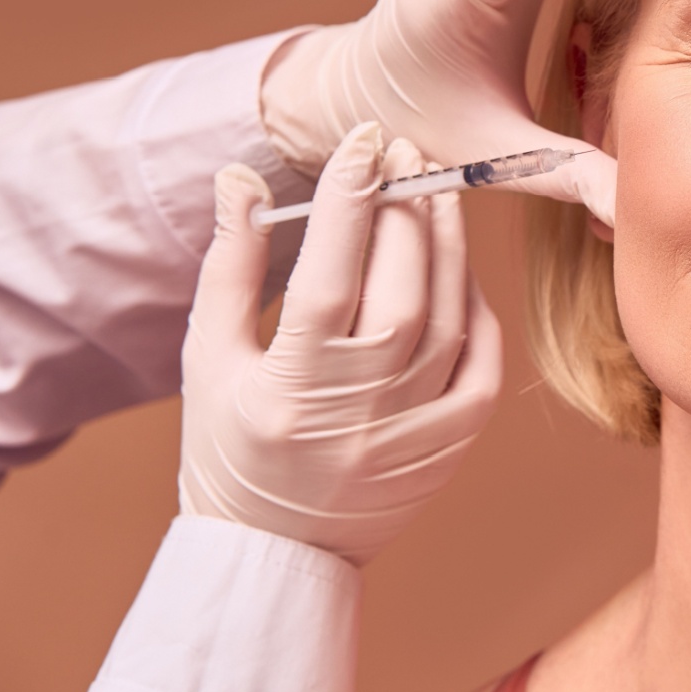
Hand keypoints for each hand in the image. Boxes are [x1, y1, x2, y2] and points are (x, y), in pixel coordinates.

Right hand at [179, 123, 502, 564]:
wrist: (277, 551)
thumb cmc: (230, 443)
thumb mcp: (209, 358)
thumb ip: (232, 265)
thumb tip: (240, 178)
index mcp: (293, 387)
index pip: (330, 274)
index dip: (350, 201)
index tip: (364, 140)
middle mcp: (361, 409)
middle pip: (401, 289)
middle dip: (405, 208)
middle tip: (405, 150)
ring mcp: (415, 432)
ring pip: (450, 317)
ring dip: (447, 246)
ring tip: (435, 189)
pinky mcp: (452, 447)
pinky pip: (481, 363)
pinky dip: (476, 309)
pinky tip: (459, 269)